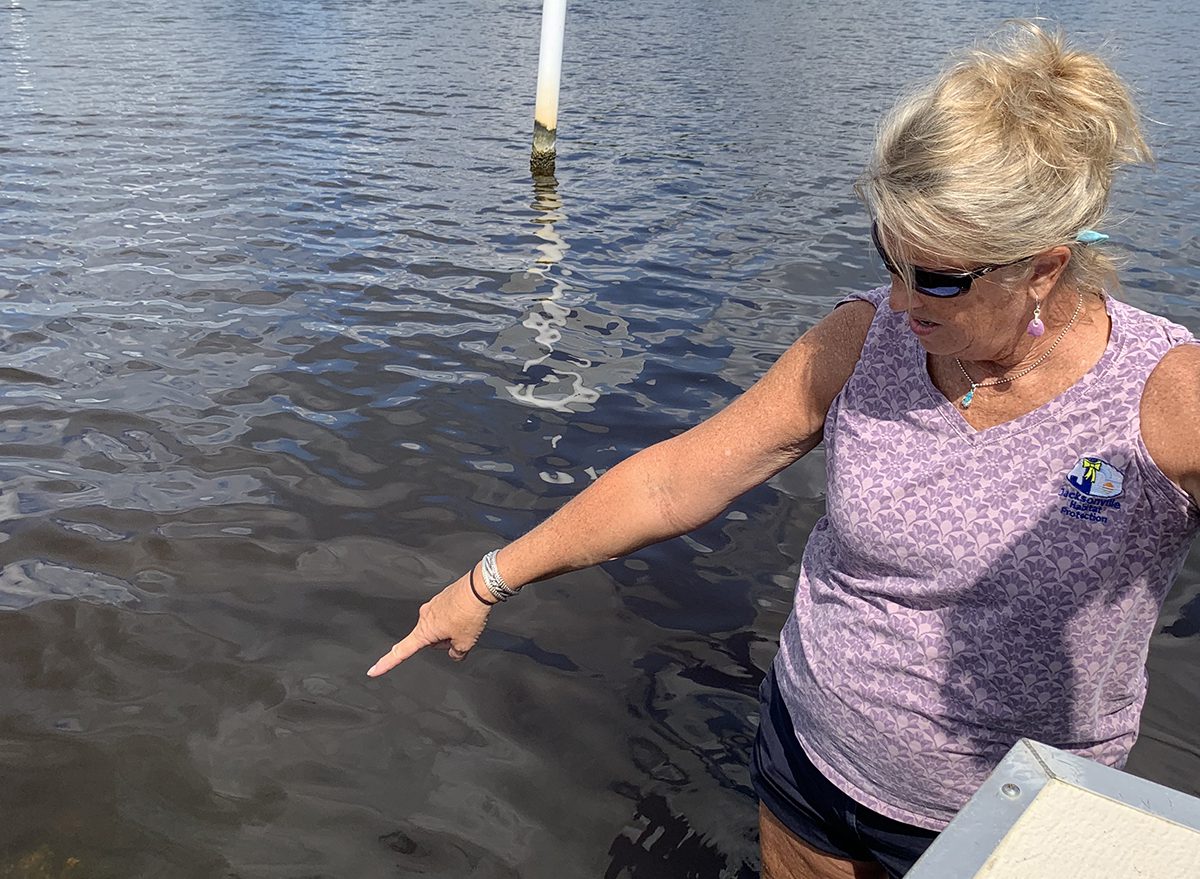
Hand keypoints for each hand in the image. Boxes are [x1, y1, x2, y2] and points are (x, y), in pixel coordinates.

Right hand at [366, 572, 493, 675]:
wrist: (479, 587)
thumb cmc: (468, 613)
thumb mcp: (465, 642)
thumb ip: (456, 653)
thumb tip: (455, 653)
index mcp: (424, 630)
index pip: (401, 651)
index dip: (386, 663)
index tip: (373, 671)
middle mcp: (424, 616)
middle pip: (429, 639)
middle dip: (443, 641)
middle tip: (462, 636)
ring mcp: (432, 605)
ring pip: (439, 627)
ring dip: (451, 629)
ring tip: (467, 622)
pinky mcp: (442, 598)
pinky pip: (446, 615)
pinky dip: (456, 618)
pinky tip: (467, 615)